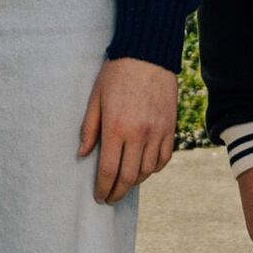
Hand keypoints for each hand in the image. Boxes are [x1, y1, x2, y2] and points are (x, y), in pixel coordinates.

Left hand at [76, 55, 179, 203]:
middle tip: (110, 197)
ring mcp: (156, 132)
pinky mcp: (169, 128)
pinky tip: (144, 169)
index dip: (102, 188)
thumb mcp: (95, 99)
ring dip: (135, 182)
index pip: (108, 170)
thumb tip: (82, 154)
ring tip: (124, 183)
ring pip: (147, 171)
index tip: (99, 196)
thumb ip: (89, 129)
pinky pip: (164, 158)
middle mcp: (138, 134)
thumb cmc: (116, 74)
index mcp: (115, 128)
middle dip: (117, 192)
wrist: (147, 55)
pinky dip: (154, 169)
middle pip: (129, 177)